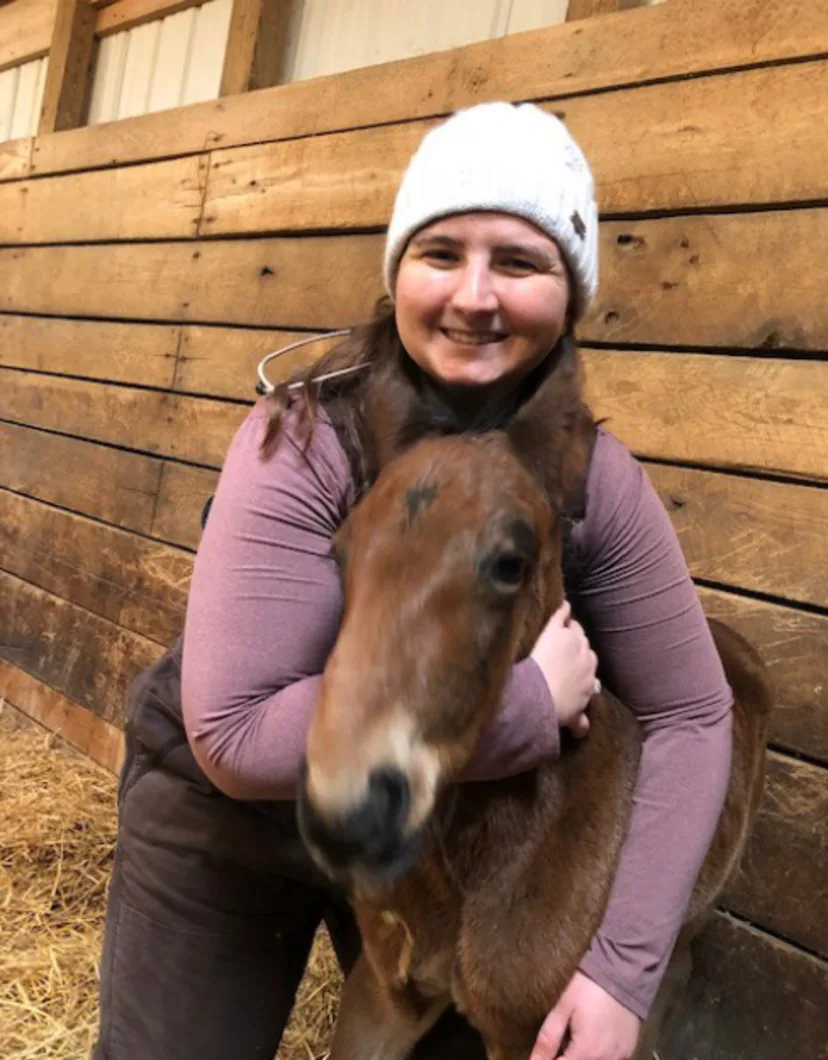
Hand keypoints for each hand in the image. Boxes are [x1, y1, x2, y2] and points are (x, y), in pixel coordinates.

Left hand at [530, 602, 597, 738]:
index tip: (575, 663)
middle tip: (568, 645)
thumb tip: (583, 729)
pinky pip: (560, 616)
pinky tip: (562, 604)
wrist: (544, 697)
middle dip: (577, 644)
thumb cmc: (557, 710)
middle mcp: (586, 657)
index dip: (581, 662)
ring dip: (569, 628)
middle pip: (584, 644)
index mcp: (590, 678)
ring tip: (564, 626)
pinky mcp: (555, 632)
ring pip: (575, 630)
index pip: (590, 663)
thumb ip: (580, 721)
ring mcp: (571, 642)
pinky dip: (561, 610)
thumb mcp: (573, 718)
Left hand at [531, 971, 639, 1059]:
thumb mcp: (562, 1007)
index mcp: (586, 1051)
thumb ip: (548, 1039)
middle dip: (566, 1058)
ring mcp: (620, 1056)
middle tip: (562, 1042)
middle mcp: (606, 1059)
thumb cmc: (588, 985)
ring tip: (576, 1040)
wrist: (622, 969)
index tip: (546, 1052)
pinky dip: (599, 1056)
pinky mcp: (629, 1049)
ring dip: (583, 1057)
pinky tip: (593, 1040)